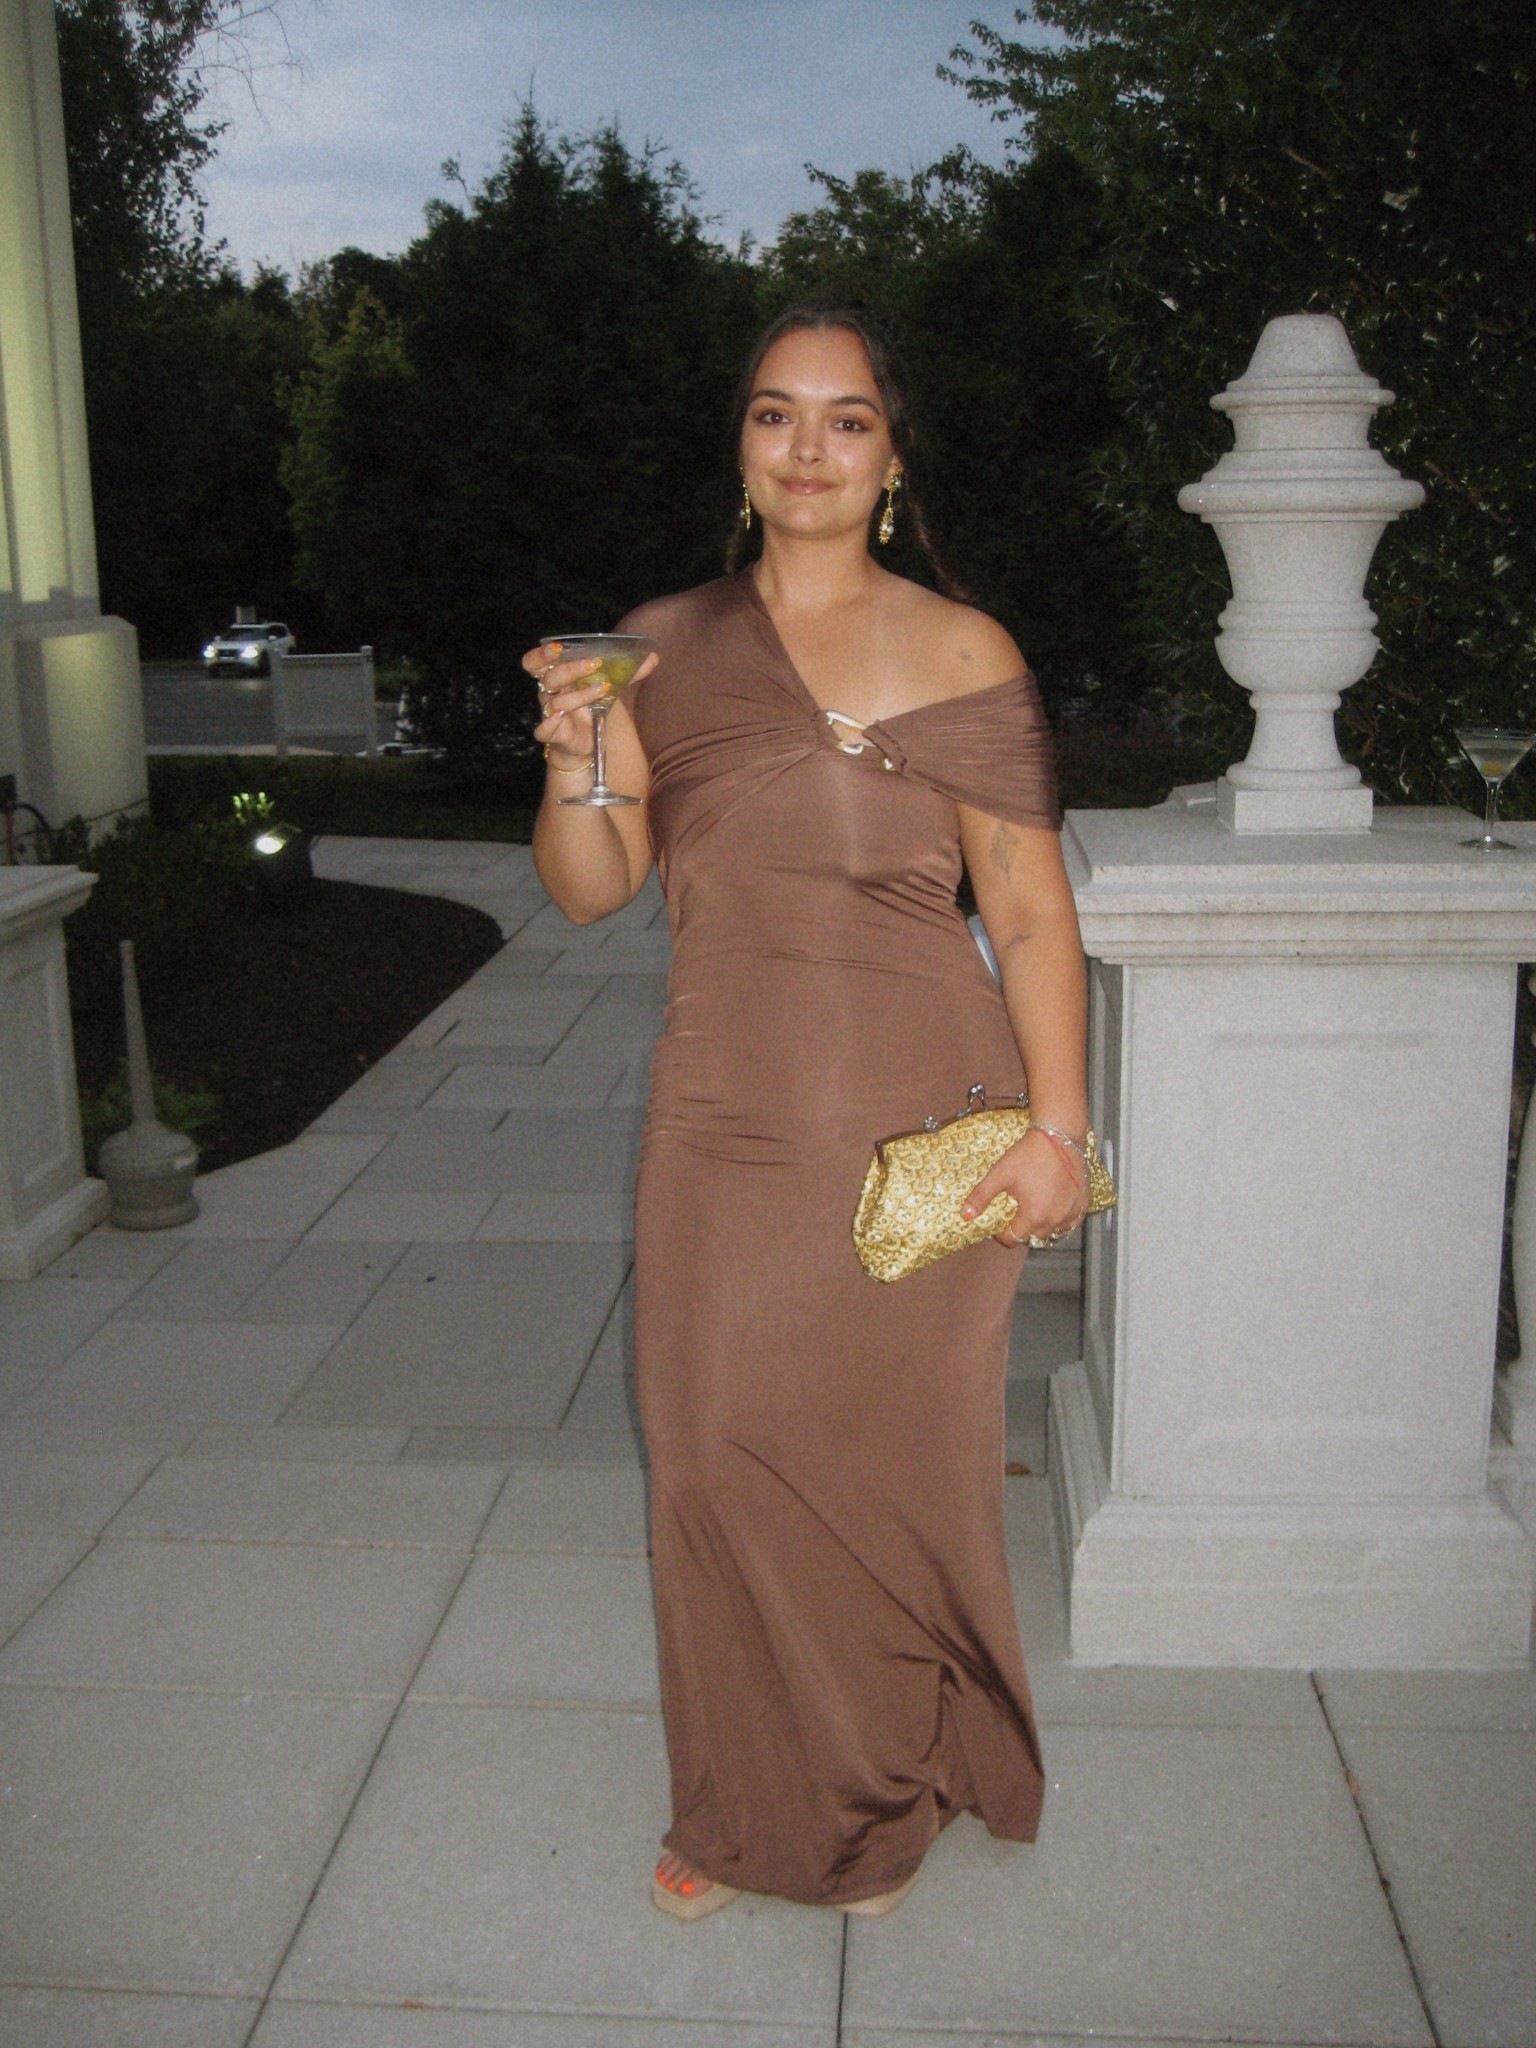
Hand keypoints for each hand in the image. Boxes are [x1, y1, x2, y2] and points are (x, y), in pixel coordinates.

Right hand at [521, 641, 658, 768]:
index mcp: (558, 678)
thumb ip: (628, 674)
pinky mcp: (554, 735)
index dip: (542, 654)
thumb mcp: (608, 688)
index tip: (558, 648)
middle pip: (549, 678)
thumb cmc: (590, 707)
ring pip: (555, 702)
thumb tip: (653, 658)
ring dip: (580, 695)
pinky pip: (543, 730)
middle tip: (594, 663)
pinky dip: (549, 724)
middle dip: (570, 669)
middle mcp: (550, 694)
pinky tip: (559, 718)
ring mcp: (549, 715)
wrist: (586, 743)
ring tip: (604, 689)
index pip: (535, 662)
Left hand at [961, 1126, 1087, 1252]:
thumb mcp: (1000, 1174)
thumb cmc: (1029, 1154)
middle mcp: (1056, 1219)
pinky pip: (1070, 1221)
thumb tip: (965, 1216)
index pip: (1013, 1238)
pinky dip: (1060, 1218)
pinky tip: (1052, 1204)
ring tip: (1033, 1207)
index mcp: (1034, 1215)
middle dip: (1021, 1228)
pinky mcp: (1083, 1204)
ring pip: (1052, 1231)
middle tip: (1015, 1212)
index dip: (1001, 1234)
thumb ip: (981, 1196)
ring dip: (1041, 1224)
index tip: (998, 1224)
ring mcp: (1072, 1212)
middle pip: (1033, 1236)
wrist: (1058, 1135)